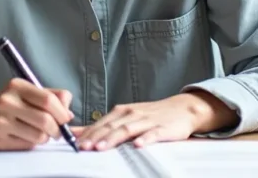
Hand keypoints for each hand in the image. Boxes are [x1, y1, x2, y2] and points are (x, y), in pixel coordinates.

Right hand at [0, 77, 74, 150]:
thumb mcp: (26, 92)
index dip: (62, 112)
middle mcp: (7, 102)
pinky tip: (25, 136)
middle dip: (57, 129)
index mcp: (17, 86)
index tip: (65, 119)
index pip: (48, 100)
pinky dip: (32, 143)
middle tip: (57, 131)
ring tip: (39, 133)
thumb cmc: (6, 105)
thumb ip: (50, 97)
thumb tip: (69, 113)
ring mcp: (1, 121)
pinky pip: (27, 145)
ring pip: (39, 136)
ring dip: (45, 137)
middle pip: (46, 120)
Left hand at [75, 91, 235, 150]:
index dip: (88, 134)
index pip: (101, 123)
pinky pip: (152, 134)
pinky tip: (137, 145)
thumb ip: (103, 125)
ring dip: (112, 139)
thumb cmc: (151, 115)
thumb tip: (78, 132)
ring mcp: (147, 121)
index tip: (75, 144)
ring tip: (101, 148)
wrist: (182, 109)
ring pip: (127, 130)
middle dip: (96, 138)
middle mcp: (132, 114)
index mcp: (122, 111)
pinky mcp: (163, 128)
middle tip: (83, 147)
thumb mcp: (126, 117)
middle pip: (111, 127)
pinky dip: (144, 139)